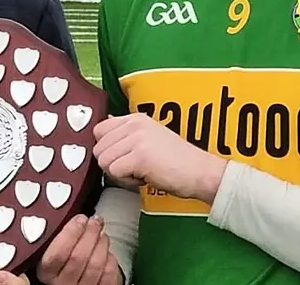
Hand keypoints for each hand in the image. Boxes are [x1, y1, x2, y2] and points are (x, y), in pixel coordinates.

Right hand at [36, 214, 122, 284]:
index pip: (57, 254)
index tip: (79, 219)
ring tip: (101, 233)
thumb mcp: (48, 248)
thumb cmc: (61, 260)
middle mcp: (62, 284)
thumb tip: (65, 213)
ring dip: (102, 243)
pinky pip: (109, 274)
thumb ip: (53, 234)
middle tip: (95, 220)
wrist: (71, 281)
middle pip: (79, 257)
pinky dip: (110, 259)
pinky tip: (105, 250)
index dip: (71, 233)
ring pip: (96, 265)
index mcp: (45, 271)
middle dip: (90, 233)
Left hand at [93, 113, 226, 202]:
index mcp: (135, 118)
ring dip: (120, 173)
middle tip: (135, 167)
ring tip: (141, 171)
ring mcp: (136, 139)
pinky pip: (114, 173)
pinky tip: (144, 177)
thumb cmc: (176, 160)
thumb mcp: (149, 137)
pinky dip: (127, 181)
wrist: (200, 172)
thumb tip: (103, 127)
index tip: (122, 157)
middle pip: (99, 149)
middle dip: (113, 164)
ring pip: (104, 161)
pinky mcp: (139, 156)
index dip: (107, 148)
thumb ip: (127, 133)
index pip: (99, 130)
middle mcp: (134, 125)